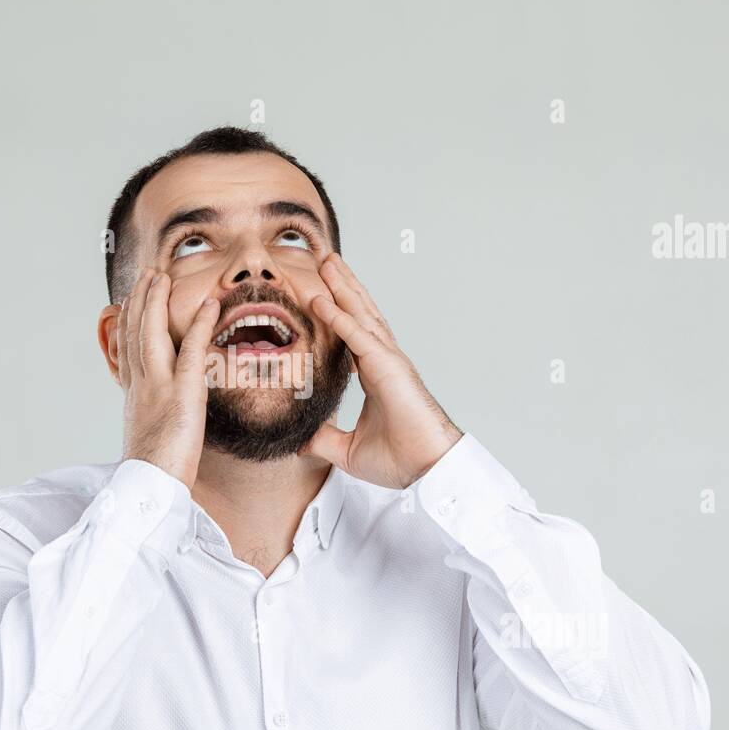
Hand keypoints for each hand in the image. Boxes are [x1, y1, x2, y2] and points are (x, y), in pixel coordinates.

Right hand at [118, 268, 220, 488]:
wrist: (148, 489)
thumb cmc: (153, 473)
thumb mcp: (147, 438)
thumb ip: (151, 419)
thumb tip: (155, 418)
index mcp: (133, 397)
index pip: (126, 349)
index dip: (127, 321)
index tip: (128, 301)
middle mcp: (141, 386)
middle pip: (135, 332)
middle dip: (140, 300)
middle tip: (147, 275)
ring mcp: (159, 387)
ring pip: (153, 333)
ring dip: (157, 301)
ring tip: (163, 277)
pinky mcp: (182, 395)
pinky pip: (192, 352)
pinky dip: (201, 325)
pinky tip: (211, 306)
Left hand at [297, 253, 462, 488]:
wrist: (428, 469)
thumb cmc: (401, 459)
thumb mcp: (347, 450)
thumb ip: (324, 440)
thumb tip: (300, 440)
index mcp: (377, 374)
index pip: (352, 334)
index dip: (337, 312)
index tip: (320, 292)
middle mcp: (384, 361)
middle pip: (359, 313)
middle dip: (342, 285)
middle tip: (324, 260)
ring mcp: (389, 360)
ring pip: (360, 314)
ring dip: (341, 287)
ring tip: (325, 262)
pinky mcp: (389, 368)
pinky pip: (358, 336)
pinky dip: (338, 317)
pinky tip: (321, 299)